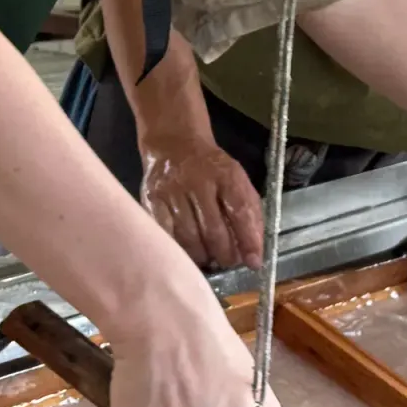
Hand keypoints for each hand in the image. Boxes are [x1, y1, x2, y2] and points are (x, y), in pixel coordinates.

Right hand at [140, 135, 264, 270]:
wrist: (175, 144)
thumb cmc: (211, 169)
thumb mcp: (237, 180)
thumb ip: (250, 213)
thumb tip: (254, 254)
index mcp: (226, 174)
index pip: (240, 210)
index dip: (248, 239)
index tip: (253, 262)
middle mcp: (198, 181)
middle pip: (213, 229)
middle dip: (224, 253)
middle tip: (227, 261)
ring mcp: (172, 191)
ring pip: (189, 236)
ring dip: (202, 255)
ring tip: (208, 259)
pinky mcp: (152, 199)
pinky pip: (166, 234)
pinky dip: (178, 249)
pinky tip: (186, 253)